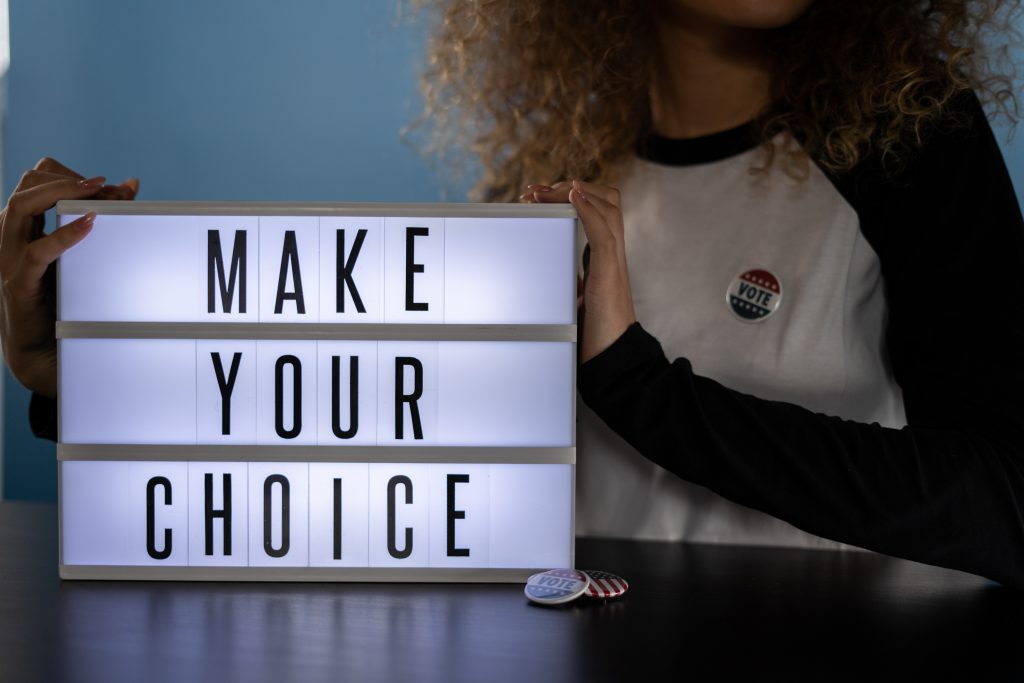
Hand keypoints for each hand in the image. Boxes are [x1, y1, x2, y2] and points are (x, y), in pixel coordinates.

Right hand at [0, 157, 138, 396]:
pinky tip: (89, 225)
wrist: (42, 344)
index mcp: (24, 223)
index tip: (105, 183)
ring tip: (95, 194)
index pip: (37, 180)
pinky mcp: (19, 279)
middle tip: (103, 186)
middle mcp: (11, 233)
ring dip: (61, 194)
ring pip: (21, 207)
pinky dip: (64, 234)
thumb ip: (101, 217)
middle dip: (66, 180)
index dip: (69, 176)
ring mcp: (9, 255)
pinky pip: (37, 250)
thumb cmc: (60, 294)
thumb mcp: (80, 250)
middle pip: (27, 185)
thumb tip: (130, 185)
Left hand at [521, 179, 635, 362]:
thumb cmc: (595, 336)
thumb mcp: (575, 301)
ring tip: (545, 191)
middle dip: (572, 187)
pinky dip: (589, 210)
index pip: (598, 210)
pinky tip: (574, 197)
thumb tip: (545, 275)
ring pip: (610, 208)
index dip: (572, 196)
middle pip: (608, 200)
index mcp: (604, 259)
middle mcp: (613, 255)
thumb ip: (567, 284)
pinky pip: (604, 234)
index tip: (539, 195)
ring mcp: (614, 263)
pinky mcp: (610, 276)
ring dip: (576, 192)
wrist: (612, 360)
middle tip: (537, 192)